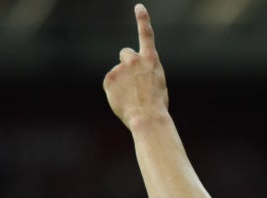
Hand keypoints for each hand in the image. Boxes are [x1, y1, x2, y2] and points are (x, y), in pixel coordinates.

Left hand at [103, 4, 168, 128]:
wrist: (147, 117)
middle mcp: (135, 60)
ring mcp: (121, 68)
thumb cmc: (156, 105)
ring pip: (118, 72)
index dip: (143, 20)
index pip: (147, 35)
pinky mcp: (109, 77)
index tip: (139, 7)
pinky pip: (110, 82)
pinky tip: (122, 99)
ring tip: (131, 97)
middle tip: (132, 80)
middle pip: (125, 53)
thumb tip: (133, 75)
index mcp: (152, 61)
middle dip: (126, 63)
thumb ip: (146, 72)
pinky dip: (114, 90)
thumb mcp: (157, 83)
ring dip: (121, 81)